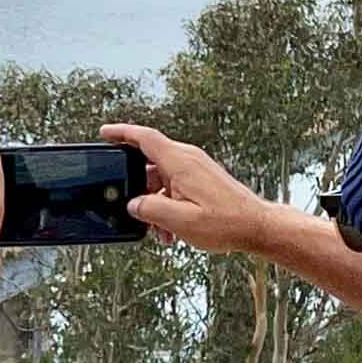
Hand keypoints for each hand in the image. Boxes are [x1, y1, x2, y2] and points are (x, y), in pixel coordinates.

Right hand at [101, 124, 269, 254]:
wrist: (257, 226)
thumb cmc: (226, 222)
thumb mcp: (181, 221)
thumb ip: (150, 210)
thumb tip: (134, 205)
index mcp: (180, 162)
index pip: (144, 138)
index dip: (121, 133)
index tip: (104, 133)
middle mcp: (187, 159)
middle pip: (148, 163)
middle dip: (136, 187)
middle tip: (130, 207)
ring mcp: (195, 168)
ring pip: (160, 178)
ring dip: (153, 201)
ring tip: (158, 229)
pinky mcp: (201, 179)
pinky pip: (173, 186)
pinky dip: (166, 203)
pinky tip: (170, 228)